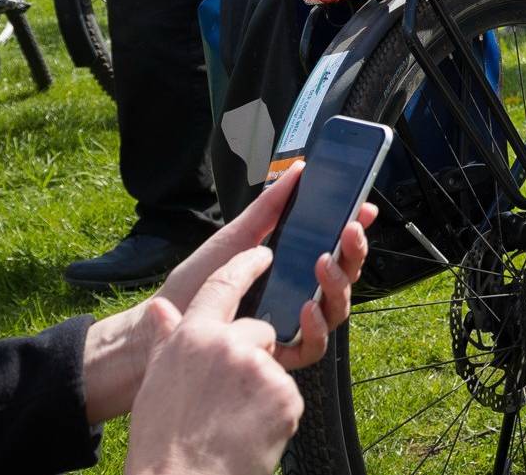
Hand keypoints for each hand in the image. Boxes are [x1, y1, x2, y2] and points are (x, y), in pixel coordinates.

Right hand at [120, 248, 301, 474]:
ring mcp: (260, 369)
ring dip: (261, 389)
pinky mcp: (286, 396)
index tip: (263, 253)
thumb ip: (167, 340)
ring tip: (232, 422)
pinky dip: (275, 414)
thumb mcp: (157, 381)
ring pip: (273, 367)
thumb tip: (159, 310)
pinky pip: (287, 397)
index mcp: (193, 336)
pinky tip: (249, 433)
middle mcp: (229, 344)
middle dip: (251, 357)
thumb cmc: (162, 439)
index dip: (246, 265)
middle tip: (227, 397)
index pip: (224, 284)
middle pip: (258, 332)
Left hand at [152, 161, 373, 369]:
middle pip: (344, 276)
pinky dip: (315, 326)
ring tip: (323, 263)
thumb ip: (269, 208)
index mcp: (291, 266)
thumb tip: (298, 170)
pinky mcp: (280, 354)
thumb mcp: (234, 238)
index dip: (353, 230)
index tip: (363, 208)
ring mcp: (292, 325)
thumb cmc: (196, 283)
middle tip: (348, 230)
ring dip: (338, 284)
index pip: (334, 247)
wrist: (162, 326)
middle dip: (353, 251)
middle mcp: (298, 295)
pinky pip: (313, 346)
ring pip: (336, 309)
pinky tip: (306, 307)